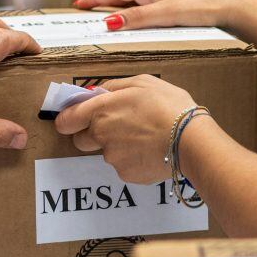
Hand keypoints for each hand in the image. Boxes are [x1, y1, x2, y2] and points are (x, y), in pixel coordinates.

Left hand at [55, 74, 202, 183]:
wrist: (191, 140)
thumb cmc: (170, 107)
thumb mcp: (143, 82)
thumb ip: (114, 86)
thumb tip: (96, 92)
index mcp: (101, 109)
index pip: (66, 120)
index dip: (68, 120)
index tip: (74, 120)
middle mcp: (101, 135)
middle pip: (81, 140)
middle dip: (94, 135)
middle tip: (119, 128)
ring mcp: (112, 157)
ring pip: (107, 153)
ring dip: (119, 147)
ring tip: (146, 138)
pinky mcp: (126, 174)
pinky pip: (124, 166)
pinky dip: (134, 160)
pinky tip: (151, 151)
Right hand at [73, 0, 253, 31]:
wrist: (231, 6)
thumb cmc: (199, 8)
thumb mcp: (164, 14)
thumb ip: (137, 18)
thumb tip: (107, 23)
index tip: (78, 5)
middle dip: (104, 1)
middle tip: (88, 13)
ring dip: (121, 6)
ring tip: (111, 19)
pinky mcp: (179, 2)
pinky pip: (150, 5)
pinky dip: (138, 11)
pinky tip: (143, 21)